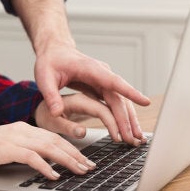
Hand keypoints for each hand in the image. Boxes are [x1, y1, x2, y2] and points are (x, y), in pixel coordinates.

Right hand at [0, 122, 95, 179]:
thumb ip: (25, 151)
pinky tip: (54, 175)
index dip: (71, 148)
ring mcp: (13, 137)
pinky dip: (44, 166)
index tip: (85, 160)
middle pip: (55, 140)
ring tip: (79, 170)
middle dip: (75, 154)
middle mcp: (21, 129)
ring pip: (47, 147)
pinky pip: (30, 156)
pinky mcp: (5, 148)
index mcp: (22, 128)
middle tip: (89, 167)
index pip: (53, 136)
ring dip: (66, 160)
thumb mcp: (7, 149)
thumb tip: (45, 163)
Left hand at [34, 42, 149, 144]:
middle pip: (119, 98)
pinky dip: (122, 116)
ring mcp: (104, 80)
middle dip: (127, 119)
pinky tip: (127, 129)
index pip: (113, 81)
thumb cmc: (50, 62)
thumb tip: (56, 112)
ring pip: (121, 101)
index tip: (145, 102)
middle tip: (132, 138)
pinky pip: (115, 102)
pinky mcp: (103, 87)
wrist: (54, 51)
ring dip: (129, 119)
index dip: (129, 92)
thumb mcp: (44, 77)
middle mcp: (101, 73)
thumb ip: (51, 95)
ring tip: (136, 138)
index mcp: (90, 69)